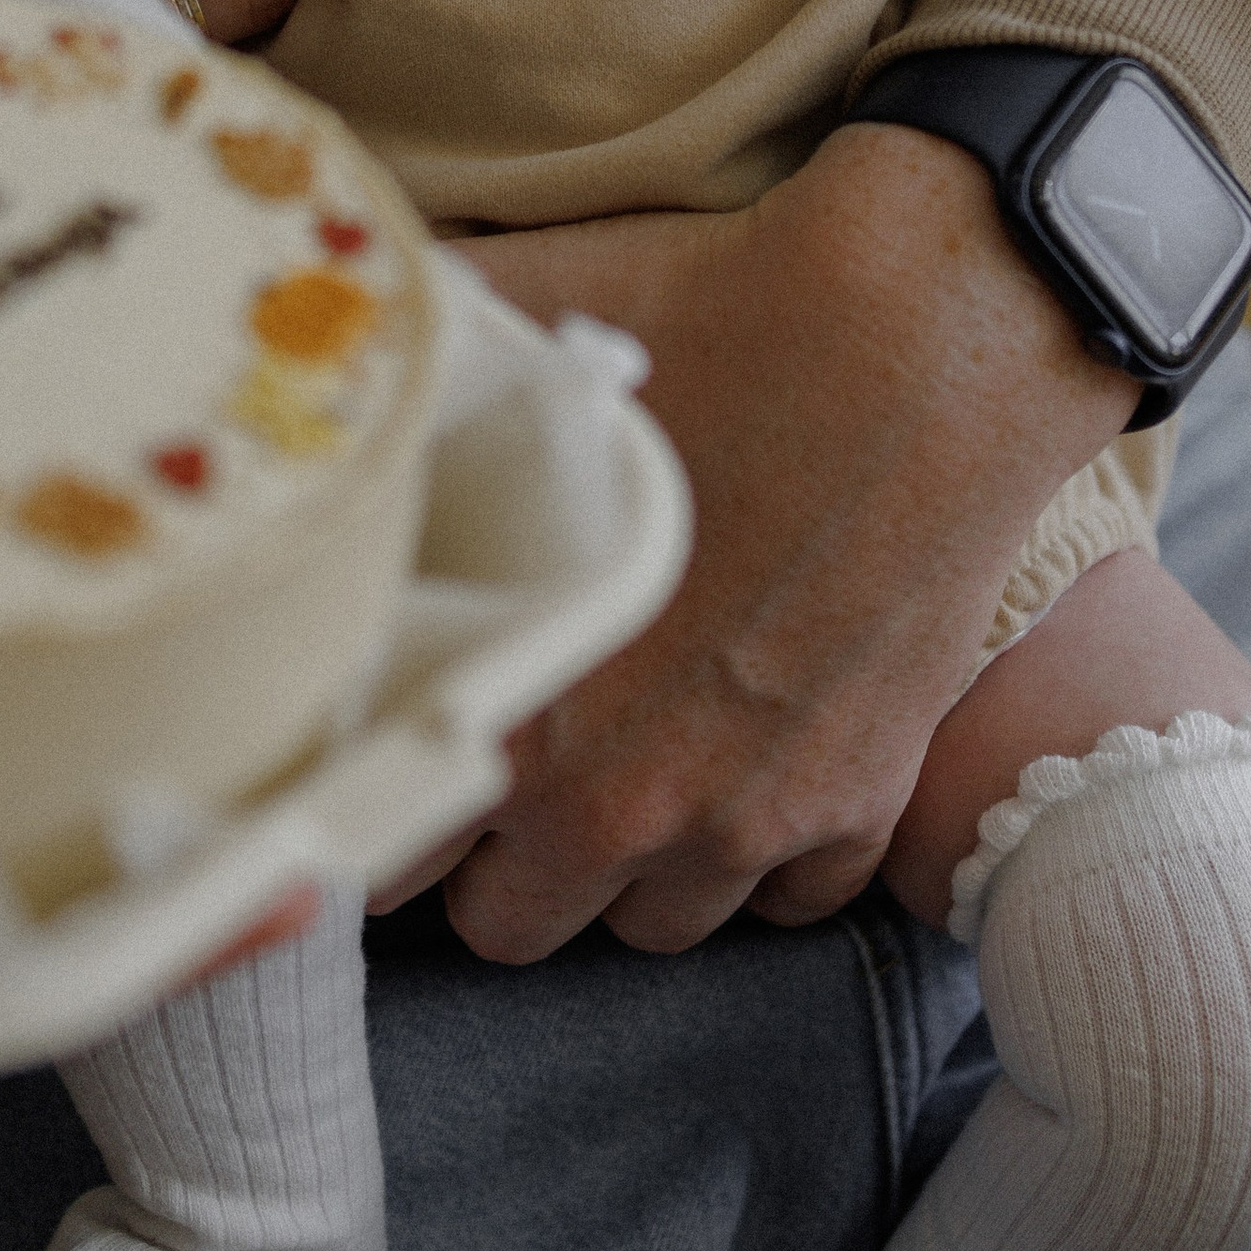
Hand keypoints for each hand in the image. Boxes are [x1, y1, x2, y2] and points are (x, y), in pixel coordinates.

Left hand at [404, 125, 1136, 957]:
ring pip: (651, 928)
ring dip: (632, 863)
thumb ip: (406, 404)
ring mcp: (746, 816)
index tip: (404, 746)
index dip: (386, 797)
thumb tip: (327, 381)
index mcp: (502, 708)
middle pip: (509, 926)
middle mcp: (615, 801)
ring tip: (637, 757)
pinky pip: (790, 902)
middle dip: (497, 853)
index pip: (382, 864)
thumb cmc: (707, 322)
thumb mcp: (510, 346)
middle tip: (516, 755)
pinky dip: (769, 851)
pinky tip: (753, 758)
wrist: (922, 335)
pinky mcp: (860, 802)